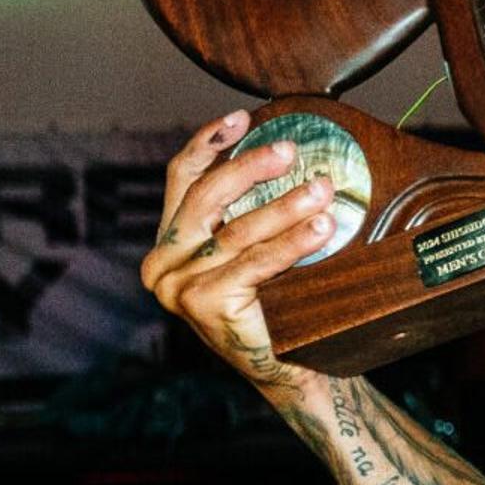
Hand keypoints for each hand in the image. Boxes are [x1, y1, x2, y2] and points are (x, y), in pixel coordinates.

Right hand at [140, 113, 339, 404]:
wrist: (290, 366)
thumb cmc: (275, 302)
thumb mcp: (252, 248)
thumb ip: (248, 210)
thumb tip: (283, 149)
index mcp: (169, 243)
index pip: (182, 179)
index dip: (207, 143)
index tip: (241, 118)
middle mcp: (163, 263)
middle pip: (206, 197)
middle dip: (249, 167)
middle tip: (290, 150)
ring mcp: (178, 287)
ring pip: (236, 230)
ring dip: (284, 205)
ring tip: (322, 190)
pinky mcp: (203, 305)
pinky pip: (254, 262)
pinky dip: (290, 242)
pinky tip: (321, 228)